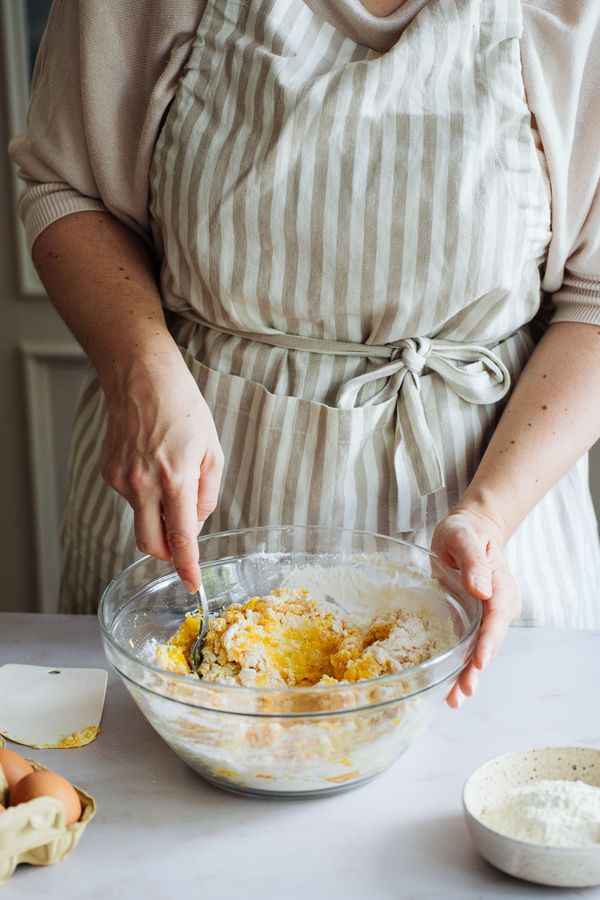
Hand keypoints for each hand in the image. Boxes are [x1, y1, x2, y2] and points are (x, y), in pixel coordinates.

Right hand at [100, 352, 223, 591]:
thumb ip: (207, 494)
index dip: (186, 566)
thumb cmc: (183, 409)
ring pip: (141, 520)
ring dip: (159, 515)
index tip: (192, 585)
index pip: (181, 537)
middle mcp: (144, 484)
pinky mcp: (109, 473)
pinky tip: (153, 465)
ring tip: (171, 476)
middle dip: (168, 553)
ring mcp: (122, 479)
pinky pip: (131, 499)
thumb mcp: (213, 451)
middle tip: (183, 544)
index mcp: (175, 478)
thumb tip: (195, 524)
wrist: (141, 379)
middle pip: (151, 544)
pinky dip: (146, 495)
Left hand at [431, 507, 520, 708]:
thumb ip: (473, 561)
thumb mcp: (464, 537)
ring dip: (468, 676)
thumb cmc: (466, 532)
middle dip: (477, 669)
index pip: (496, 618)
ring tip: (454, 700)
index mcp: (500, 588)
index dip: (488, 641)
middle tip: (463, 691)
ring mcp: (485, 619)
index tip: (480, 660)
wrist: (468, 533)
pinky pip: (468, 649)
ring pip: (479, 651)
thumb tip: (480, 588)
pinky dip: (460, 669)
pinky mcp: (471, 624)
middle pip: (489, 642)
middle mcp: (497, 607)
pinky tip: (448, 689)